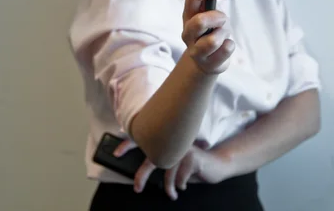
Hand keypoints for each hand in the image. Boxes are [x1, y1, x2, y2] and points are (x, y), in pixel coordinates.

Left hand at [114, 139, 231, 200]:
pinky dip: (180, 185)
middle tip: (137, 188)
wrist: (217, 164)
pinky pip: (179, 178)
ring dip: (169, 187)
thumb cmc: (194, 164)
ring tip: (171, 194)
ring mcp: (183, 148)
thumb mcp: (177, 160)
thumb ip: (163, 159)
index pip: (145, 139)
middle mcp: (174, 141)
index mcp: (167, 140)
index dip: (129, 144)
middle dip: (142, 176)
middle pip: (152, 158)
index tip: (116, 153)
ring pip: (167, 172)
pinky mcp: (192, 157)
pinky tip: (185, 185)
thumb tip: (142, 172)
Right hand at [181, 0, 234, 74]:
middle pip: (199, 21)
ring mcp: (196, 51)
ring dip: (224, 34)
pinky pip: (226, 49)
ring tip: (223, 35)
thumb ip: (211, 6)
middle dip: (217, 18)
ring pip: (213, 41)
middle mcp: (188, 33)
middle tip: (223, 19)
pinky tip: (225, 47)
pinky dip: (230, 45)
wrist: (206, 62)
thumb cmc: (210, 33)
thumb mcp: (209, 17)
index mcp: (188, 16)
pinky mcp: (208, 63)